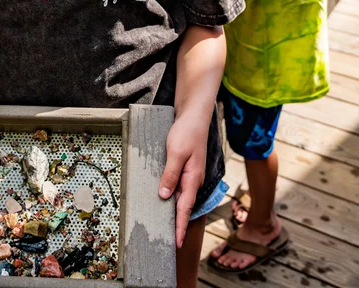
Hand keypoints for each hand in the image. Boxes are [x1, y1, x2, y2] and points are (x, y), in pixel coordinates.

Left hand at [157, 114, 208, 247]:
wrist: (194, 115)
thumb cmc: (186, 131)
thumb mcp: (175, 152)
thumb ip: (170, 174)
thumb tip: (164, 196)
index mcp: (192, 178)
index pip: (185, 208)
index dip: (180, 226)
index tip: (177, 243)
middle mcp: (193, 179)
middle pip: (184, 207)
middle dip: (178, 224)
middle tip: (170, 241)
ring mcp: (190, 174)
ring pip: (181, 197)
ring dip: (175, 211)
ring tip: (167, 226)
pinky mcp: (186, 168)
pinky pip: (179, 187)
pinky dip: (174, 197)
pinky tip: (167, 200)